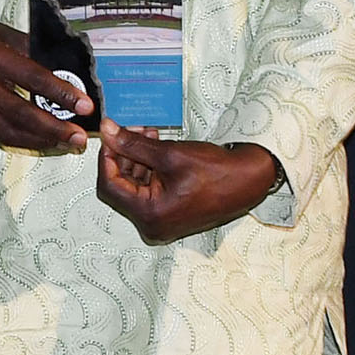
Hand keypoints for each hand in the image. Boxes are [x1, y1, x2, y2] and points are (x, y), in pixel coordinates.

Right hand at [0, 9, 93, 151]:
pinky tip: (42, 140)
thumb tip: (67, 72)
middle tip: (79, 136)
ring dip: (40, 141)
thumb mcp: (6, 32)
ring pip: (8, 130)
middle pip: (21, 113)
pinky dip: (23, 139)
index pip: (33, 78)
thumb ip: (33, 52)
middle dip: (54, 128)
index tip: (85, 105)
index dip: (61, 94)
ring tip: (65, 143)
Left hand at [96, 130, 283, 242]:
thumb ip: (133, 144)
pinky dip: (149, 171)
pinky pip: (149, 193)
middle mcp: (151, 225)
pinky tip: (156, 148)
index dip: (107, 158)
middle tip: (129, 129)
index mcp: (149, 215)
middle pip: (121, 188)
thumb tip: (107, 131)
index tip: (110, 135)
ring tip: (147, 133)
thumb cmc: (214, 170)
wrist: (248, 181)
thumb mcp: (169, 153)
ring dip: (136, 161)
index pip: (110, 185)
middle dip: (123, 156)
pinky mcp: (170, 217)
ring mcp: (161, 223)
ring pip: (135, 188)